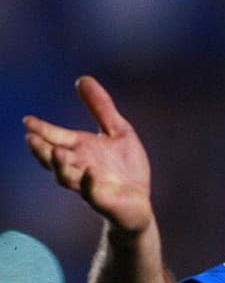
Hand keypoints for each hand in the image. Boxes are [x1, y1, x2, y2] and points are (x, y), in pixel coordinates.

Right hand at [24, 76, 154, 233]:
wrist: (139, 203)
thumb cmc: (125, 168)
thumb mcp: (118, 131)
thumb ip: (101, 107)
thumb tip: (83, 79)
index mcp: (81, 149)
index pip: (56, 137)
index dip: (42, 130)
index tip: (28, 120)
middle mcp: (79, 166)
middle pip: (53, 158)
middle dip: (41, 149)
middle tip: (30, 137)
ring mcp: (88, 184)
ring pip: (66, 176)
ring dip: (60, 165)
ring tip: (56, 151)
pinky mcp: (102, 200)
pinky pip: (91, 192)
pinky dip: (88, 183)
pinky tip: (89, 173)